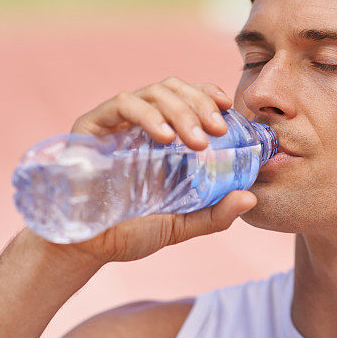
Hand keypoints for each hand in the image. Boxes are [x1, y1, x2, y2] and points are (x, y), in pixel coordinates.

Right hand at [56, 77, 256, 262]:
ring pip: (153, 92)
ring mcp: (116, 123)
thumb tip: (251, 198)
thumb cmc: (128, 232)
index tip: (227, 106)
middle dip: (199, 104)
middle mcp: (140, 124)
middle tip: (216, 130)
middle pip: (173, 89)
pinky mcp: (92, 126)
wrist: (84, 248)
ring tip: (196, 141)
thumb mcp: (180, 224)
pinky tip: (165, 137)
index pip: (187, 97)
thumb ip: (215, 214)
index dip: (207, 93)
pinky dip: (148, 115)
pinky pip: (123, 104)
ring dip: (180, 110)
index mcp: (161, 138)